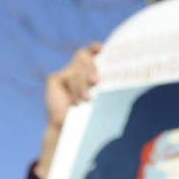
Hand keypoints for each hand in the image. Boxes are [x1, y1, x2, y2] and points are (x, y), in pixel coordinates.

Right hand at [34, 43, 100, 178]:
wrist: (70, 130)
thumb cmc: (89, 114)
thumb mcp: (101, 96)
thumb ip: (105, 82)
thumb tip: (124, 73)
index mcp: (88, 70)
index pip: (91, 51)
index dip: (95, 48)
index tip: (102, 50)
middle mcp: (75, 69)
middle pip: (82, 55)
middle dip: (90, 66)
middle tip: (96, 81)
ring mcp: (64, 74)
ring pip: (76, 69)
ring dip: (83, 85)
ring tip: (87, 99)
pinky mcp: (54, 79)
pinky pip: (68, 77)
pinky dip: (74, 90)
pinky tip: (75, 102)